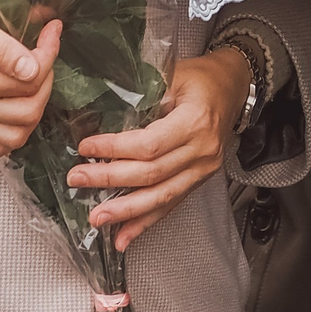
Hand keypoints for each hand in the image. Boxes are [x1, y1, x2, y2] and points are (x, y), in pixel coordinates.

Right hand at [0, 0, 57, 158]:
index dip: (47, 57)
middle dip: (46, 80)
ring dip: (36, 105)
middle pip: (27, 111)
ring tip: (36, 75)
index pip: (26, 82)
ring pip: (18, 134)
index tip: (50, 32)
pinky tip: (21, 102)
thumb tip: (30, 70)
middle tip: (44, 51)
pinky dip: (15, 130)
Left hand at [67, 50, 250, 252]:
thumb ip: (142, 94)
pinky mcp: (198, 180)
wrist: (232, 88)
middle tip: (78, 180)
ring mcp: (202, 169)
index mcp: (194, 120)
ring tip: (97, 218)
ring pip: (161, 196)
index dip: (115, 149)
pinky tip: (123, 236)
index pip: (150, 144)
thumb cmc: (200, 79)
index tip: (87, 148)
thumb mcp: (172, 75)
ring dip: (126, 211)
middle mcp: (202, 150)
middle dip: (110, 180)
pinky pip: (170, 205)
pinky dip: (145, 223)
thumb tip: (98, 112)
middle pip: (151, 173)